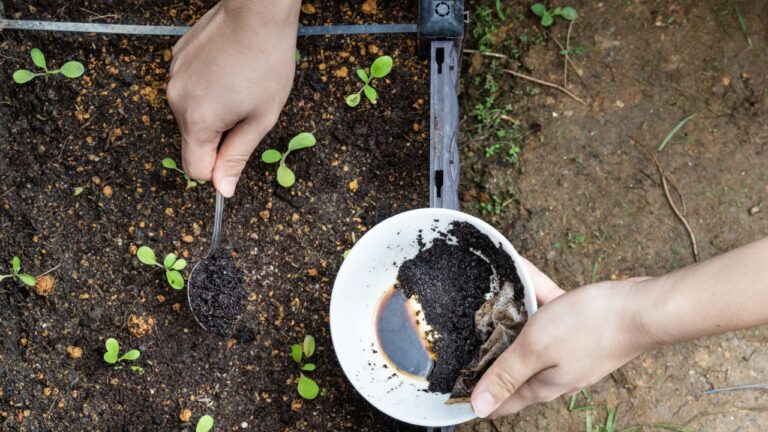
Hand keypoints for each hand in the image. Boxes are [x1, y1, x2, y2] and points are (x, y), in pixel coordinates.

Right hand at [167, 0, 299, 196]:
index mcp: (198, 121)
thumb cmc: (266, 64)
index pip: (195, 169)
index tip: (236, 150)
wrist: (257, 13)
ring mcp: (173, 76)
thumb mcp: (260, 119)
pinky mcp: (176, 58)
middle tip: (246, 109)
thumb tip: (222, 189)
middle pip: (193, 139)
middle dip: (219, 134)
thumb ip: (237, 156)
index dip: (217, 167)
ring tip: (238, 84)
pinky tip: (227, 68)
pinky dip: (207, 85)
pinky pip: (190, 87)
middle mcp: (176, 100)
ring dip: (213, 108)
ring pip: (191, 112)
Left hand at [470, 259, 652, 417]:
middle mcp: (555, 371)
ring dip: (512, 315)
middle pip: (514, 365)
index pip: (503, 401)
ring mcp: (570, 348)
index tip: (454, 390)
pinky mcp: (580, 326)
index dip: (478, 398)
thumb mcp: (536, 349)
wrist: (642, 307)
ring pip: (531, 332)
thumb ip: (507, 375)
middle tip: (465, 338)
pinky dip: (535, 292)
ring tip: (491, 297)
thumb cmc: (590, 328)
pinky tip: (523, 270)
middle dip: (490, 352)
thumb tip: (480, 408)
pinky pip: (548, 308)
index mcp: (543, 384)